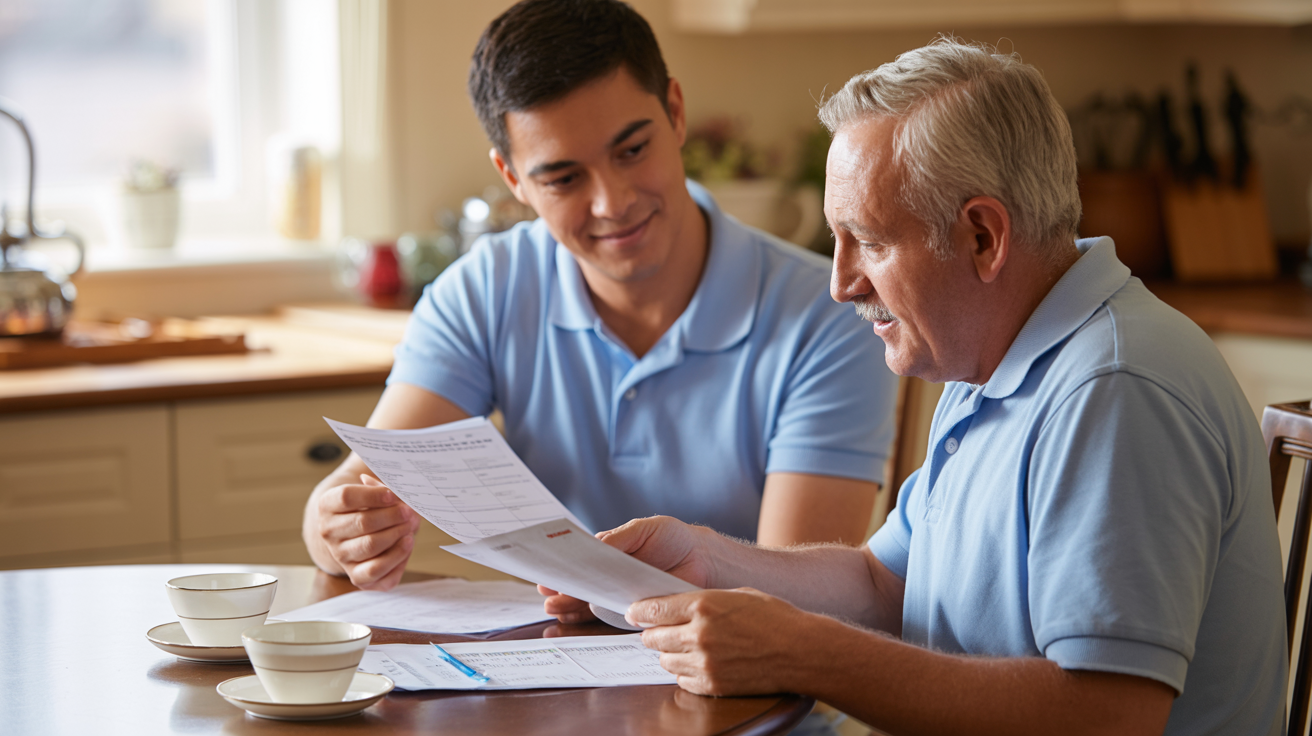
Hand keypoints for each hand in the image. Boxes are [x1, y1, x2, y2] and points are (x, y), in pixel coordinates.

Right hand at [308, 474, 420, 589]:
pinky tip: (407, 545)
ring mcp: (341, 556)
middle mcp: (328, 532)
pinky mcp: (356, 577)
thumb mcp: (377, 494)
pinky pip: (377, 571)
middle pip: (362, 522)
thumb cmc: (375, 509)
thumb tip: (393, 488)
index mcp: (328, 506)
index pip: (346, 497)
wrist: (369, 535)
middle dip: (391, 516)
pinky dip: (397, 557)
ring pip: (370, 546)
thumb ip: (383, 488)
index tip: (393, 495)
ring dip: (396, 535)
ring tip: (410, 528)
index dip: (373, 495)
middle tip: (409, 512)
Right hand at [538, 516, 717, 623]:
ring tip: (553, 606)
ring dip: (569, 605)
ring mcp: (622, 594)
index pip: (582, 560)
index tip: (547, 569)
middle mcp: (612, 575)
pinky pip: (609, 616)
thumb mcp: (643, 529)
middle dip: (562, 588)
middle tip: (545, 592)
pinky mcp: (635, 611)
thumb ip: (618, 537)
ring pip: (590, 602)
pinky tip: (572, 617)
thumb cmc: (672, 538)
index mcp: (611, 552)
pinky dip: (589, 618)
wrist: (702, 559)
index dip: (564, 565)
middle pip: (582, 584)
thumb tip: (593, 544)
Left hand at [630, 588, 813, 696]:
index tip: (634, 613)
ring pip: (664, 660)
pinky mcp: (712, 684)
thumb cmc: (775, 618)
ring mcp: (704, 662)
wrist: (801, 651)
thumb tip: (675, 606)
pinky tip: (698, 663)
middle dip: (652, 633)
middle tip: (657, 631)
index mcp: (704, 604)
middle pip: (652, 637)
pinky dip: (684, 672)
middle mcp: (699, 633)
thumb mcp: (736, 594)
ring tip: (683, 647)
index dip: (639, 611)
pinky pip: (681, 680)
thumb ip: (703, 600)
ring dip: (668, 654)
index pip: (653, 609)